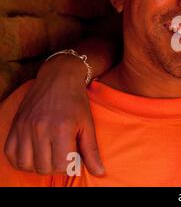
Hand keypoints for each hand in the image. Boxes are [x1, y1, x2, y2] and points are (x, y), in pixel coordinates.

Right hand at [3, 56, 104, 175]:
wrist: (58, 77)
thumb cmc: (77, 101)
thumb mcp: (88, 124)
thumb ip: (92, 150)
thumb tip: (100, 173)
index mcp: (61, 128)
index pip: (62, 165)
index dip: (71, 164)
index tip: (76, 155)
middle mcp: (40, 128)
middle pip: (44, 167)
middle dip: (56, 166)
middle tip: (64, 154)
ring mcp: (24, 127)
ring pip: (26, 164)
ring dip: (39, 164)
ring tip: (50, 154)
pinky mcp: (15, 125)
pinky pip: (11, 154)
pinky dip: (21, 159)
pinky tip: (35, 153)